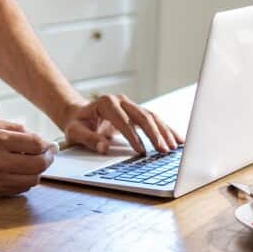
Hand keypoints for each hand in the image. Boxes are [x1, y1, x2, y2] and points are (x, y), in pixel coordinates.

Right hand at [0, 117, 55, 196]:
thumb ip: (10, 126)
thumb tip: (32, 134)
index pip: (35, 144)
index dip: (47, 144)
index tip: (50, 144)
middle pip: (39, 164)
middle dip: (48, 158)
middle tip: (49, 154)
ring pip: (33, 179)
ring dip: (39, 171)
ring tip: (35, 163)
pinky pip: (22, 189)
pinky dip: (27, 181)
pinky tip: (22, 173)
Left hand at [61, 94, 183, 154]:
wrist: (79, 114)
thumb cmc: (77, 123)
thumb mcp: (75, 132)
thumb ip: (89, 139)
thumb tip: (104, 148)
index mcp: (106, 103)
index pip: (123, 120)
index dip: (133, 136)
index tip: (141, 151)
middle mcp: (121, 101)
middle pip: (142, 116)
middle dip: (154, 134)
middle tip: (163, 150)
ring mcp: (131, 105)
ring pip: (152, 117)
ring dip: (164, 132)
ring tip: (173, 147)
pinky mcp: (137, 112)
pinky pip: (154, 120)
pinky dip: (166, 130)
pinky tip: (177, 140)